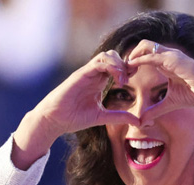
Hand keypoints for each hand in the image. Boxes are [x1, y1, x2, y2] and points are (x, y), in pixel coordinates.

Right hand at [12, 50, 139, 168]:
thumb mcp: (102, 117)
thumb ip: (119, 116)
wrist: (54, 120)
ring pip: (106, 55)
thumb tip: (138, 121)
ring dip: (119, 64)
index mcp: (98, 82)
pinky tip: (118, 80)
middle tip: (130, 78)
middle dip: (125, 63)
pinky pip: (98, 63)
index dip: (127, 68)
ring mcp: (86, 73)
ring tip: (123, 80)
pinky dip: (111, 67)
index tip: (135, 78)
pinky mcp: (80, 75)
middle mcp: (93, 74)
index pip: (116, 65)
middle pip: (112, 55)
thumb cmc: (73, 118)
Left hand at [126, 40, 193, 122]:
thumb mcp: (170, 103)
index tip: (123, 75)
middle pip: (142, 46)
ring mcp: (170, 55)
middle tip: (121, 70)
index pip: (144, 55)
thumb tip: (142, 121)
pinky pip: (152, 55)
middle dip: (129, 55)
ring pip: (145, 45)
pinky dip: (139, 59)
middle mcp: (167, 56)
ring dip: (132, 55)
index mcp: (166, 63)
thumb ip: (155, 110)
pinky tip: (130, 67)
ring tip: (123, 68)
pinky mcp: (173, 59)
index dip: (132, 63)